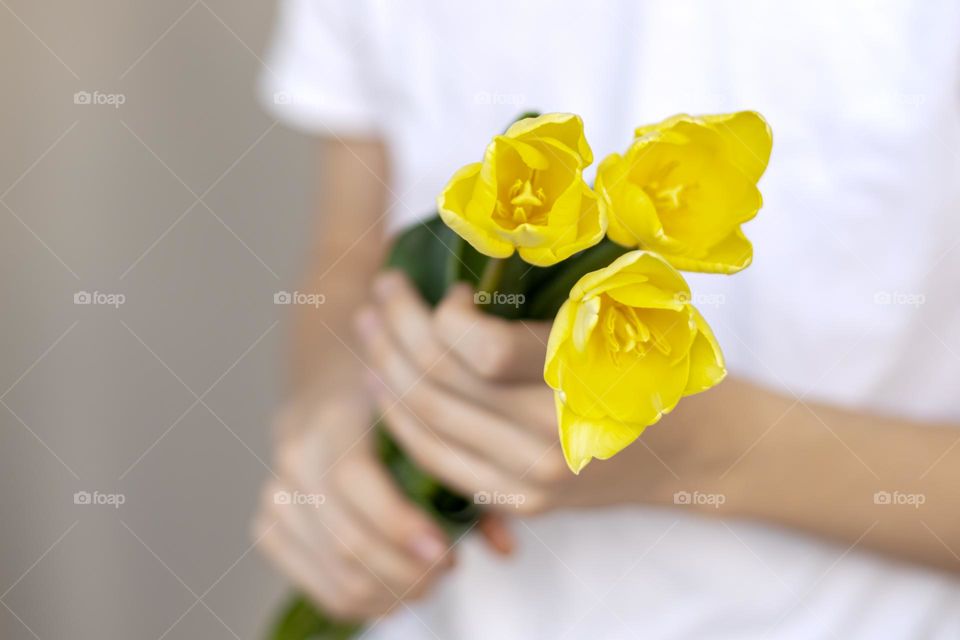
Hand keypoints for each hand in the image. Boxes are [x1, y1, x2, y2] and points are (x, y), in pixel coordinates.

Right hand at [252, 394, 454, 620]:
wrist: (332, 397)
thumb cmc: (394, 415)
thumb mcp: (430, 428)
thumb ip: (468, 482)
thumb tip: (507, 547)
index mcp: (335, 418)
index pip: (353, 480)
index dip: (399, 526)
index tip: (446, 554)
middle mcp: (295, 455)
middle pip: (345, 539)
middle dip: (404, 571)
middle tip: (445, 571)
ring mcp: (276, 494)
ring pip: (334, 572)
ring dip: (390, 592)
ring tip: (427, 582)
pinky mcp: (269, 528)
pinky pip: (318, 588)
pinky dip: (364, 603)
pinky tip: (397, 592)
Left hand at [357, 272, 744, 515]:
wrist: (695, 451)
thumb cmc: (659, 361)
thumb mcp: (627, 309)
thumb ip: (555, 285)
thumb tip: (478, 240)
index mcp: (589, 377)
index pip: (483, 351)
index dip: (446, 315)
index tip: (450, 289)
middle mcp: (555, 436)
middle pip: (440, 384)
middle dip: (396, 327)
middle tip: (383, 289)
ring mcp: (533, 478)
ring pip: (426, 423)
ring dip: (385, 369)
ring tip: (369, 327)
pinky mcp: (519, 501)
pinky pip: (437, 462)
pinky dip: (401, 421)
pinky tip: (384, 385)